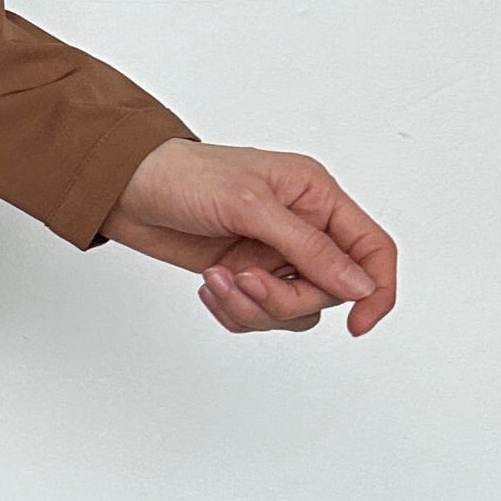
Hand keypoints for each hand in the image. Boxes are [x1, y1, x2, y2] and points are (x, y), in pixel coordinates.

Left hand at [105, 138, 396, 337]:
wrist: (124, 188)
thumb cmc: (183, 175)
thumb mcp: (250, 205)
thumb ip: (308, 247)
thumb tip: (359, 284)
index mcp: (316, 196)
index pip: (373, 248)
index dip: (376, 290)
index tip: (357, 324)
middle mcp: (302, 226)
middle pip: (331, 289)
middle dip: (286, 299)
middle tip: (245, 280)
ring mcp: (272, 253)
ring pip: (295, 310)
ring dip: (255, 307)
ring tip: (217, 280)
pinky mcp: (244, 273)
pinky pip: (260, 314)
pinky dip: (235, 310)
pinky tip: (208, 285)